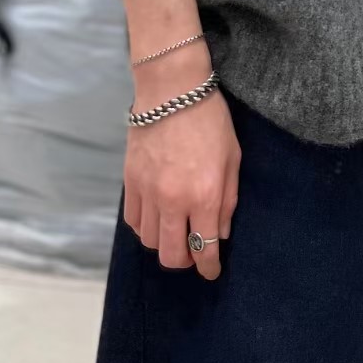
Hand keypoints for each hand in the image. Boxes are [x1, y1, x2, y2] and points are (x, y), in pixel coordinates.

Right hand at [123, 47, 240, 281]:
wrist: (171, 90)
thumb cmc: (210, 121)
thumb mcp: (232, 160)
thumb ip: (227, 201)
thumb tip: (220, 234)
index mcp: (203, 196)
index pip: (204, 248)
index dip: (209, 267)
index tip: (211, 272)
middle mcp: (173, 200)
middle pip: (171, 255)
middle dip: (185, 262)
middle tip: (193, 254)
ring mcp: (147, 192)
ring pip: (149, 241)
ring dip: (164, 244)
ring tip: (176, 232)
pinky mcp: (130, 181)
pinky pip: (133, 220)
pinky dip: (145, 227)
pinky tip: (157, 218)